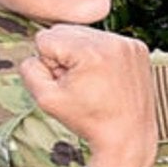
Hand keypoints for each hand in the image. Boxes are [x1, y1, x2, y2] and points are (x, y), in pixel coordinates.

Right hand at [28, 22, 164, 166]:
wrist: (128, 135)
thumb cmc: (91, 120)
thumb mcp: (46, 99)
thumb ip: (29, 70)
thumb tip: (35, 54)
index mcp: (90, 51)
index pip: (45, 38)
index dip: (48, 63)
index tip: (65, 82)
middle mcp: (113, 42)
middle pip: (65, 31)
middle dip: (64, 55)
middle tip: (78, 82)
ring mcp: (128, 44)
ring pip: (84, 34)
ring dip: (81, 54)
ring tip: (93, 81)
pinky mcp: (138, 48)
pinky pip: (104, 40)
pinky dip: (100, 55)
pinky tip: (105, 77)